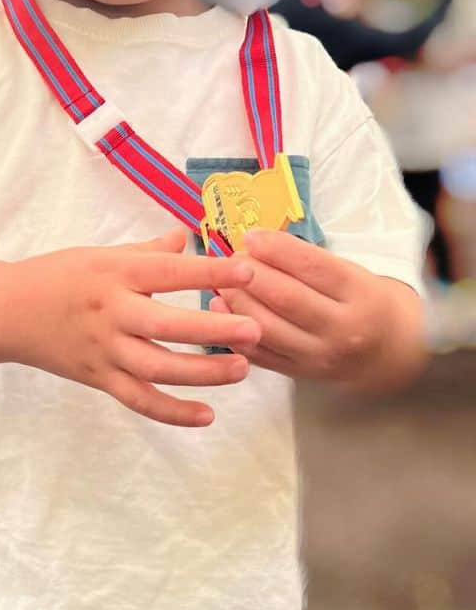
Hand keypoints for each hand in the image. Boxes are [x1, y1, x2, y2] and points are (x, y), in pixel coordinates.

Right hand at [10, 228, 262, 427]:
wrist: (6, 312)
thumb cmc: (56, 276)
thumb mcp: (99, 254)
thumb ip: (146, 251)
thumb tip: (187, 235)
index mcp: (113, 274)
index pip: (167, 272)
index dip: (208, 271)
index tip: (248, 270)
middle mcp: (110, 313)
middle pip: (165, 325)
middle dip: (212, 330)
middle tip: (253, 330)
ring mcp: (104, 350)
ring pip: (156, 368)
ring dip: (201, 372)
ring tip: (242, 368)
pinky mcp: (98, 378)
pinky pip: (138, 399)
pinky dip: (172, 412)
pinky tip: (207, 415)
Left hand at [208, 229, 426, 387]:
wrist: (389, 354)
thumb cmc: (363, 302)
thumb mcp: (352, 274)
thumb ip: (309, 261)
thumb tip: (256, 243)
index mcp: (361, 295)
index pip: (315, 267)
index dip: (278, 249)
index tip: (251, 236)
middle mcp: (342, 328)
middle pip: (286, 298)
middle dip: (251, 274)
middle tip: (232, 258)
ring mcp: (320, 356)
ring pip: (268, 327)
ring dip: (237, 300)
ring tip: (223, 281)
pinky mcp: (300, 374)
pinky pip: (260, 354)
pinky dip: (234, 329)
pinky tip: (219, 308)